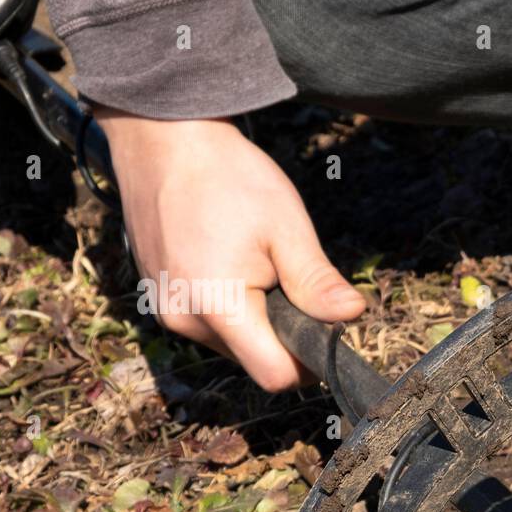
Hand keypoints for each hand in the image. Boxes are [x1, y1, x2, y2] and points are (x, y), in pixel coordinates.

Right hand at [97, 108, 364, 390]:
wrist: (162, 136)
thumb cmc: (227, 176)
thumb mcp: (287, 228)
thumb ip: (317, 283)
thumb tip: (352, 316)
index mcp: (218, 307)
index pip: (274, 375)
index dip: (308, 363)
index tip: (324, 328)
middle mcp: (184, 320)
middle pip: (255, 359)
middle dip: (283, 334)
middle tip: (289, 279)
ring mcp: (166, 310)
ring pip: (233, 342)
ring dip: (256, 319)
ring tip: (255, 262)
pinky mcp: (159, 297)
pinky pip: (208, 321)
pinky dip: (230, 305)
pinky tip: (231, 260)